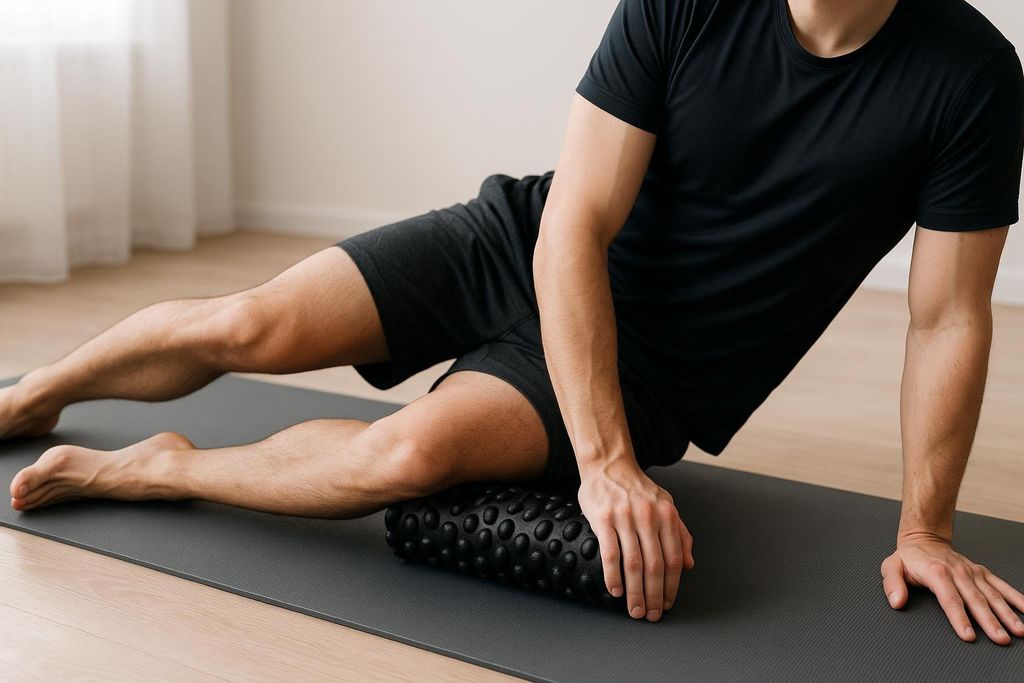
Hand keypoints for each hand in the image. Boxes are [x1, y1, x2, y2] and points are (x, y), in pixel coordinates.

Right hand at [577, 457, 694, 620]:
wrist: (608, 465)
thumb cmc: (637, 488)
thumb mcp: (666, 505)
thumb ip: (680, 533)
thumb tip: (689, 564)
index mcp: (667, 515)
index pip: (674, 559)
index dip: (671, 586)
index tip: (667, 603)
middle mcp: (648, 517)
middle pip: (655, 566)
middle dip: (654, 595)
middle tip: (650, 614)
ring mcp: (625, 518)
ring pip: (633, 563)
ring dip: (635, 592)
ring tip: (634, 609)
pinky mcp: (603, 519)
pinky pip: (610, 553)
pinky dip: (613, 576)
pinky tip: (615, 590)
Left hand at [881, 530, 1023, 644]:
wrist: (923, 539)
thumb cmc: (909, 557)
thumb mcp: (891, 566)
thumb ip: (892, 583)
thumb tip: (897, 601)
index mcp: (937, 573)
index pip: (950, 599)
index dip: (960, 618)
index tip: (969, 635)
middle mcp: (958, 572)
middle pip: (975, 600)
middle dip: (989, 621)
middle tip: (1000, 639)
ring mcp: (972, 572)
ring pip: (992, 594)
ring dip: (1006, 613)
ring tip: (1018, 630)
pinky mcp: (981, 572)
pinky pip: (1000, 585)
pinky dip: (1015, 596)